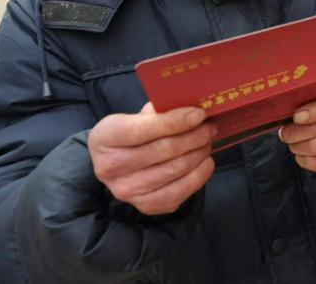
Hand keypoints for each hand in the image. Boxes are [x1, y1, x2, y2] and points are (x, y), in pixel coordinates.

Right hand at [88, 102, 216, 214]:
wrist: (113, 164)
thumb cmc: (130, 134)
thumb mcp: (135, 116)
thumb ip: (160, 112)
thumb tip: (193, 110)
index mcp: (105, 137)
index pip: (145, 128)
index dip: (177, 121)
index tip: (199, 114)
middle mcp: (111, 167)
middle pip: (166, 149)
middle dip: (195, 136)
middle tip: (210, 127)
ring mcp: (127, 190)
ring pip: (176, 169)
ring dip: (200, 153)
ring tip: (207, 141)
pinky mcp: (145, 206)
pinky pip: (181, 191)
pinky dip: (200, 175)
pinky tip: (205, 162)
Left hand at [279, 83, 315, 174]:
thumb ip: (305, 97)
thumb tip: (284, 107)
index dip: (314, 111)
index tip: (296, 117)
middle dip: (293, 133)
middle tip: (285, 132)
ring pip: (314, 148)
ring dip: (296, 146)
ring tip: (293, 142)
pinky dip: (304, 160)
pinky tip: (302, 153)